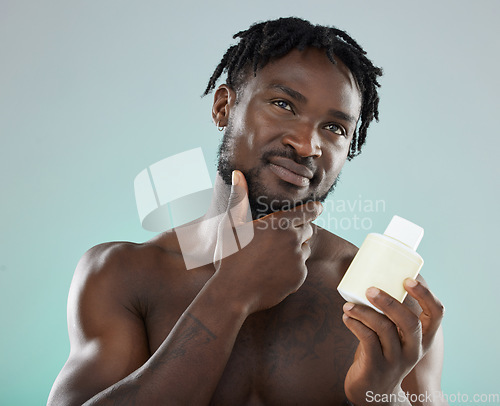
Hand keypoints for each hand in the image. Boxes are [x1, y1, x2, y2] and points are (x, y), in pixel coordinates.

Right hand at [213, 170, 322, 314]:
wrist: (233, 293)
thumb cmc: (230, 257)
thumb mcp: (232, 225)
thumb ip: (239, 198)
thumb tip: (237, 173)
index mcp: (279, 224)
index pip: (308, 212)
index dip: (314, 209)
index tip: (319, 207)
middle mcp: (293, 240)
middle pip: (307, 229)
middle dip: (299, 230)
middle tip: (282, 237)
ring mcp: (297, 260)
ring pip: (304, 249)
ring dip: (296, 249)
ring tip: (274, 256)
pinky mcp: (299, 277)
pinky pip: (301, 267)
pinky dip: (292, 267)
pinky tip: (274, 271)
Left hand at [342, 279, 444, 404]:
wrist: (374, 391)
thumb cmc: (383, 353)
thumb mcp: (395, 336)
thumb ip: (391, 314)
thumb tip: (373, 277)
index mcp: (423, 338)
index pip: (436, 314)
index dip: (425, 295)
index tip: (408, 279)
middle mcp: (413, 349)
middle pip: (409, 321)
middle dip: (389, 302)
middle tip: (370, 289)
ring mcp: (396, 360)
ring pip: (384, 329)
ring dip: (363, 311)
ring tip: (348, 305)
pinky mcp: (376, 366)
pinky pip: (367, 340)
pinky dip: (355, 324)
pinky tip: (347, 318)